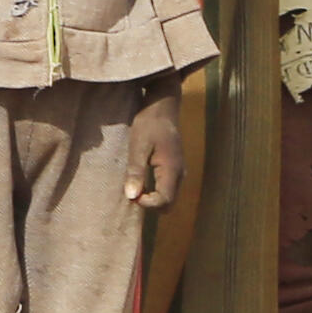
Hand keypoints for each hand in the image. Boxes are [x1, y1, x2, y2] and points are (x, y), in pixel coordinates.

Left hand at [124, 84, 186, 209]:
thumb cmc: (148, 124)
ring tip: (134, 187)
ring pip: (169, 198)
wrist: (162, 108)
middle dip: (150, 204)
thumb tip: (132, 196)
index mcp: (172, 170)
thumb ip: (136, 171)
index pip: (165, 201)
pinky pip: (167, 189)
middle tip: (131, 192)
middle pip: (169, 204)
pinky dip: (155, 192)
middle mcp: (179, 175)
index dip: (148, 204)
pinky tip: (140, 183)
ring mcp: (178, 172)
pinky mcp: (174, 169)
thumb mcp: (138, 146)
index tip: (131, 195)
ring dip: (152, 199)